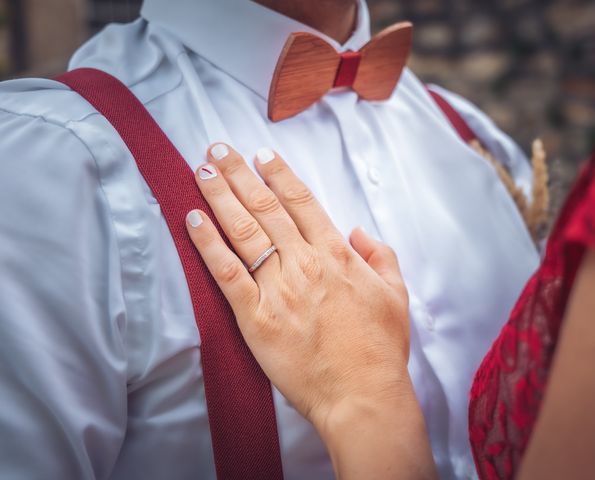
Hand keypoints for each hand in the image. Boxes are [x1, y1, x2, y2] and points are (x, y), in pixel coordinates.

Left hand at [185, 144, 434, 477]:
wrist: (363, 395)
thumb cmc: (381, 348)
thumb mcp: (396, 294)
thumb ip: (381, 256)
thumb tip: (357, 231)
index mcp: (336, 255)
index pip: (302, 202)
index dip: (279, 174)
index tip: (261, 154)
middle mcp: (304, 263)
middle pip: (266, 208)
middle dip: (239, 173)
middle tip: (218, 148)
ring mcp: (278, 289)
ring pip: (243, 231)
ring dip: (220, 196)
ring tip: (201, 169)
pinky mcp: (255, 318)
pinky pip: (227, 273)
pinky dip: (208, 244)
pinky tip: (193, 220)